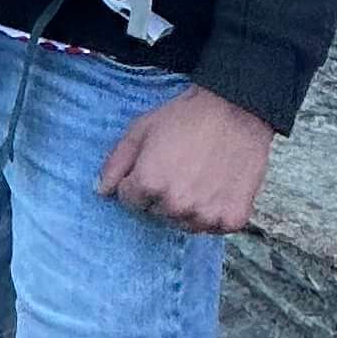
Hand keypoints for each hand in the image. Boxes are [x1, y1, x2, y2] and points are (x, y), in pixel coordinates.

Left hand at [97, 82, 273, 233]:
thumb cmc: (185, 117)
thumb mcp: (140, 130)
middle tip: (180, 167)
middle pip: (156, 213)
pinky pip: (213, 227)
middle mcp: (176, 205)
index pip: (129, 200)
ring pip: (184, 223)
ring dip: (187, 207)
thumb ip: (115, 163)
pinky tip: (217, 186)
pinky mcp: (231, 220)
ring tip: (199, 176)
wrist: (235, 110)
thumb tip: (101, 191)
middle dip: (161, 195)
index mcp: (149, 184)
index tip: (155, 164)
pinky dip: (214, 212)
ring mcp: (205, 215)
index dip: (138, 181)